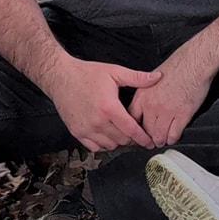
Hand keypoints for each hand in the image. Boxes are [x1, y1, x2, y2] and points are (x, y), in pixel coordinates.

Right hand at [47, 58, 163, 152]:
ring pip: (110, 145)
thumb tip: (158, 77)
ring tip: (122, 132)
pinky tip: (107, 135)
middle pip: (122, 140)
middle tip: (136, 133)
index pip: (131, 130)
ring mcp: (86, 129)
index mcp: (109, 108)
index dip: (143, 138)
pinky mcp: (76, 132)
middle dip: (132, 138)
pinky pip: (94, 147)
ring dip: (118, 141)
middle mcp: (97, 121)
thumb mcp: (114, 72)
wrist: (60, 77)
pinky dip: (103, 144)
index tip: (150, 142)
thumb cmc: (87, 74)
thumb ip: (137, 78)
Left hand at [128, 47, 215, 147]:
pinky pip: (174, 134)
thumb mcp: (152, 77)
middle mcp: (152, 105)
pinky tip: (174, 136)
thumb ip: (147, 92)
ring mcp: (167, 111)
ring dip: (161, 140)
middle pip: (145, 131)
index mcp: (142, 95)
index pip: (131, 119)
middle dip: (148, 138)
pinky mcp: (182, 115)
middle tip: (151, 141)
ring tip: (163, 140)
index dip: (134, 129)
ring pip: (159, 136)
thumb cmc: (177, 66)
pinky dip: (173, 138)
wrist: (195, 62)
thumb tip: (146, 103)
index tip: (138, 132)